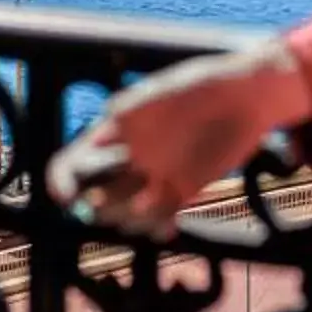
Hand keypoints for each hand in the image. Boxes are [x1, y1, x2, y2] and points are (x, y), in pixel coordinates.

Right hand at [45, 41, 311, 238]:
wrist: (248, 97)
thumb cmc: (204, 84)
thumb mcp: (167, 89)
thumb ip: (138, 102)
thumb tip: (110, 114)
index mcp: (118, 130)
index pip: (74, 160)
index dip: (63, 180)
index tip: (67, 198)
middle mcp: (131, 157)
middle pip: (98, 195)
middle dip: (100, 206)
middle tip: (113, 204)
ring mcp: (156, 175)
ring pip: (127, 214)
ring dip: (129, 222)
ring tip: (145, 215)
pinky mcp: (184, 189)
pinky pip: (161, 219)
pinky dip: (158, 228)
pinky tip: (168, 227)